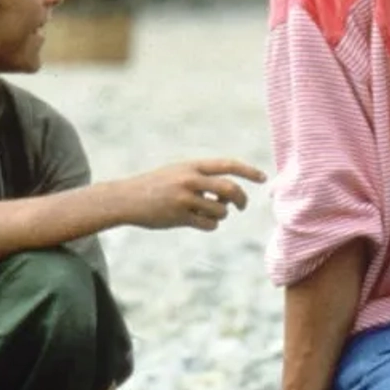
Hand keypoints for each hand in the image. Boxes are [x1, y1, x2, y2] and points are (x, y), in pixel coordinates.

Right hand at [110, 158, 264, 231]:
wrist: (126, 198)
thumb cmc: (156, 185)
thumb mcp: (179, 172)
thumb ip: (204, 178)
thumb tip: (232, 195)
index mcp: (192, 166)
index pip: (228, 165)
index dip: (248, 171)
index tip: (263, 178)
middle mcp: (190, 180)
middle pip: (231, 189)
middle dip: (242, 199)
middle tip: (242, 206)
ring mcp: (184, 199)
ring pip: (221, 211)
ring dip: (221, 215)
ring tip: (207, 212)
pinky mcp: (179, 217)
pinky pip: (209, 224)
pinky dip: (211, 225)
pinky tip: (199, 221)